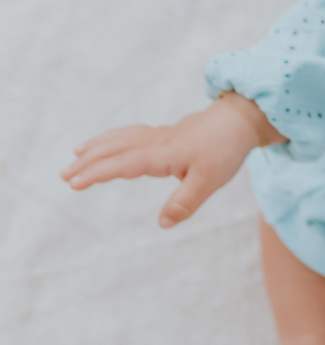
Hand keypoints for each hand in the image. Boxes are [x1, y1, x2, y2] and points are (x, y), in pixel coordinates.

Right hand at [61, 93, 283, 228]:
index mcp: (162, 154)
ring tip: (76, 154)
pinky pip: (131, 134)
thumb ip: (185, 203)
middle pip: (115, 150)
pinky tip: (108, 143)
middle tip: (64, 175)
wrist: (240, 121)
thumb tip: (162, 223)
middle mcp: (156, 142)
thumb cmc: (225, 151)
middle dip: (88, 162)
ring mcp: (160, 136)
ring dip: (97, 147)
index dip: (97, 173)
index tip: (73, 183)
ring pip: (121, 139)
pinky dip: (114, 138)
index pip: (122, 164)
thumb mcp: (209, 181)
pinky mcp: (166, 134)